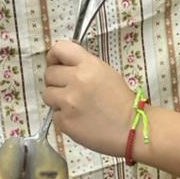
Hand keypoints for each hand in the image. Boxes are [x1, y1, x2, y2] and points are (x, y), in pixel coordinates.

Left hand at [44, 40, 133, 156]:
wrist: (132, 129)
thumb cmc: (122, 101)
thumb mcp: (106, 73)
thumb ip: (83, 66)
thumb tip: (63, 66)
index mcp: (89, 65)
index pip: (60, 49)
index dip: (54, 57)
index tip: (56, 64)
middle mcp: (76, 80)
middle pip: (49, 74)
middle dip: (56, 81)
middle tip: (69, 89)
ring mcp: (68, 102)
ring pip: (47, 94)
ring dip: (57, 99)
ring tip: (73, 105)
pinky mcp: (64, 122)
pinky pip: (54, 115)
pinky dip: (63, 117)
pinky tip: (78, 119)